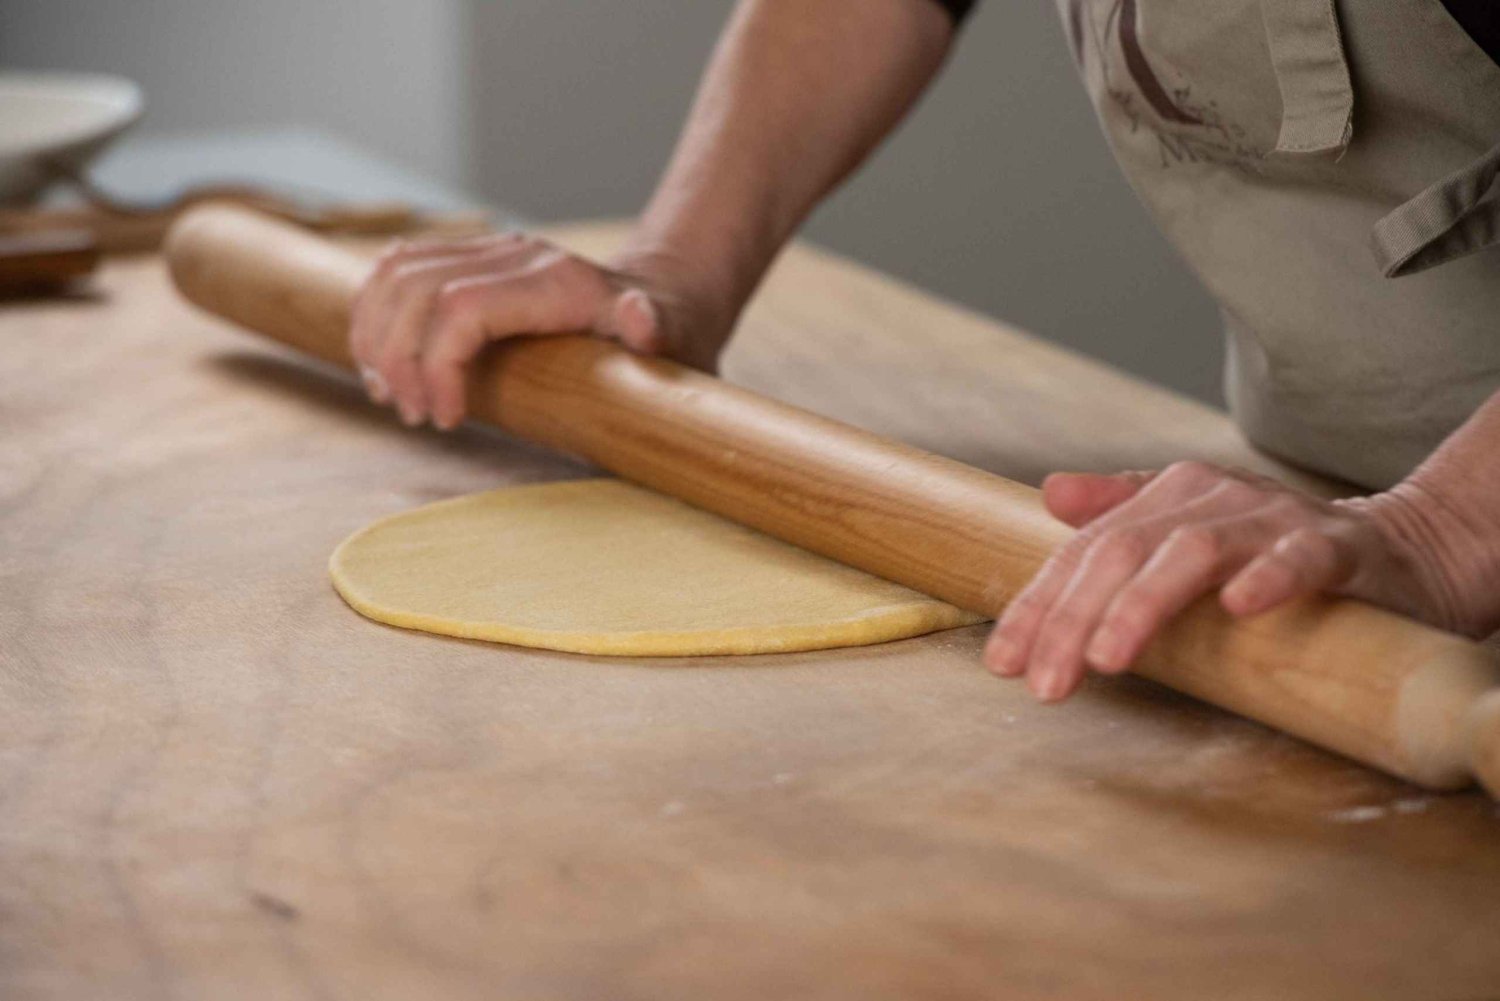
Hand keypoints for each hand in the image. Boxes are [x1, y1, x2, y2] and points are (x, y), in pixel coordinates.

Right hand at [349, 232, 728, 429]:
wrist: (669, 298)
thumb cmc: (671, 339)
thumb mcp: (676, 342)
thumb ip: (655, 330)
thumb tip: (640, 317)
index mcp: (558, 282)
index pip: (462, 307)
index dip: (437, 364)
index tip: (446, 418)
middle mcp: (518, 256)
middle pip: (417, 290)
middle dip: (398, 359)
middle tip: (414, 416)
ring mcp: (492, 251)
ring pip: (396, 273)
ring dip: (377, 337)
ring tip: (392, 396)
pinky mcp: (473, 257)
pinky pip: (399, 268)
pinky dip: (375, 311)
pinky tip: (380, 360)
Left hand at [982, 460, 1499, 701]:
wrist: (1399, 551)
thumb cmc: (1270, 553)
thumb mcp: (1186, 533)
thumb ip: (1118, 515)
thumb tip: (1048, 494)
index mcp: (1167, 497)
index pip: (1084, 552)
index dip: (1039, 605)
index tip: (1003, 662)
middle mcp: (1211, 499)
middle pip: (1122, 551)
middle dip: (1073, 618)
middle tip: (1044, 683)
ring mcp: (1273, 519)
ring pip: (1194, 552)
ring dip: (1145, 604)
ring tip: (1107, 656)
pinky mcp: (1338, 547)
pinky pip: (1301, 557)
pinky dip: (1271, 578)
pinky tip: (1239, 609)